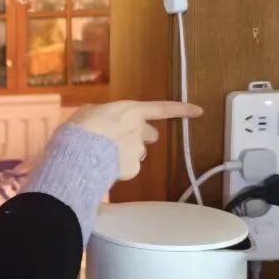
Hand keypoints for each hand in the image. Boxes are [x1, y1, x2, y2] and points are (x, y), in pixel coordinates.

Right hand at [67, 100, 202, 180]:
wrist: (79, 153)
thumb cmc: (81, 127)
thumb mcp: (89, 111)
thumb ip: (103, 115)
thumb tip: (103, 120)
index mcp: (131, 111)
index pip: (162, 109)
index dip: (181, 109)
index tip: (199, 111)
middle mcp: (140, 130)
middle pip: (150, 134)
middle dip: (142, 137)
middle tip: (123, 140)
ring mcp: (138, 151)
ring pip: (137, 153)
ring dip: (127, 154)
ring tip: (104, 156)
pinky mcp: (133, 169)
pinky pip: (128, 169)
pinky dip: (119, 169)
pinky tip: (104, 167)